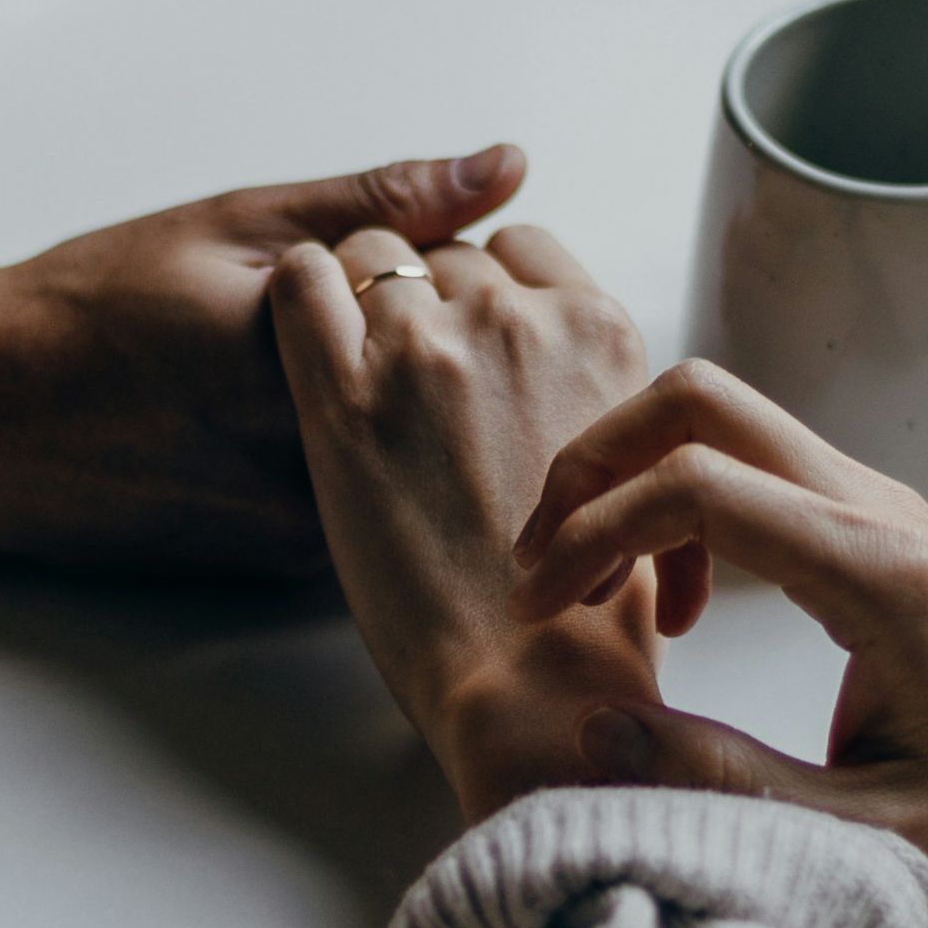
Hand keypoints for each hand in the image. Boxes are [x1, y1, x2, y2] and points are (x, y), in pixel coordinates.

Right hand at [0, 146, 526, 572]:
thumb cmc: (93, 310)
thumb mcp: (235, 225)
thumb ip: (380, 202)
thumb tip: (506, 166)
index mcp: (312, 364)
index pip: (465, 315)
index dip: (444, 277)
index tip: (388, 259)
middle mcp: (320, 466)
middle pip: (456, 400)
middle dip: (440, 350)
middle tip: (364, 312)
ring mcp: (306, 531)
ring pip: (421, 462)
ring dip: (411, 415)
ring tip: (292, 375)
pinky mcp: (287, 569)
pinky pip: (374, 506)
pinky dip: (370, 464)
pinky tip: (283, 426)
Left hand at [268, 221, 660, 821]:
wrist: (530, 680)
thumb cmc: (586, 600)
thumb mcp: (630, 461)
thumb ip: (592, 387)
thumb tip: (557, 368)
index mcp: (598, 331)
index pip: (521, 247)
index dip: (484, 285)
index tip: (465, 334)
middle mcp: (518, 321)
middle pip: (445, 253)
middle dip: (422, 298)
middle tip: (406, 376)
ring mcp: (429, 348)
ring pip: (371, 253)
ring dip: (358, 297)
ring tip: (353, 370)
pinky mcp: (344, 394)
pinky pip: (301, 278)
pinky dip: (297, 293)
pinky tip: (302, 340)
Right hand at [511, 359, 927, 921]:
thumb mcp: (873, 839)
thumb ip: (726, 785)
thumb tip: (597, 733)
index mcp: (878, 573)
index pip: (697, 485)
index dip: (593, 530)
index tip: (543, 605)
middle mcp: (875, 508)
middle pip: (698, 400)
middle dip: (594, 462)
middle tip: (545, 563)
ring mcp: (875, 501)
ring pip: (717, 417)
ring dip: (630, 479)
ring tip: (593, 587)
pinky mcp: (867, 519)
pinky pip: (746, 465)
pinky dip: (677, 506)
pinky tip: (677, 604)